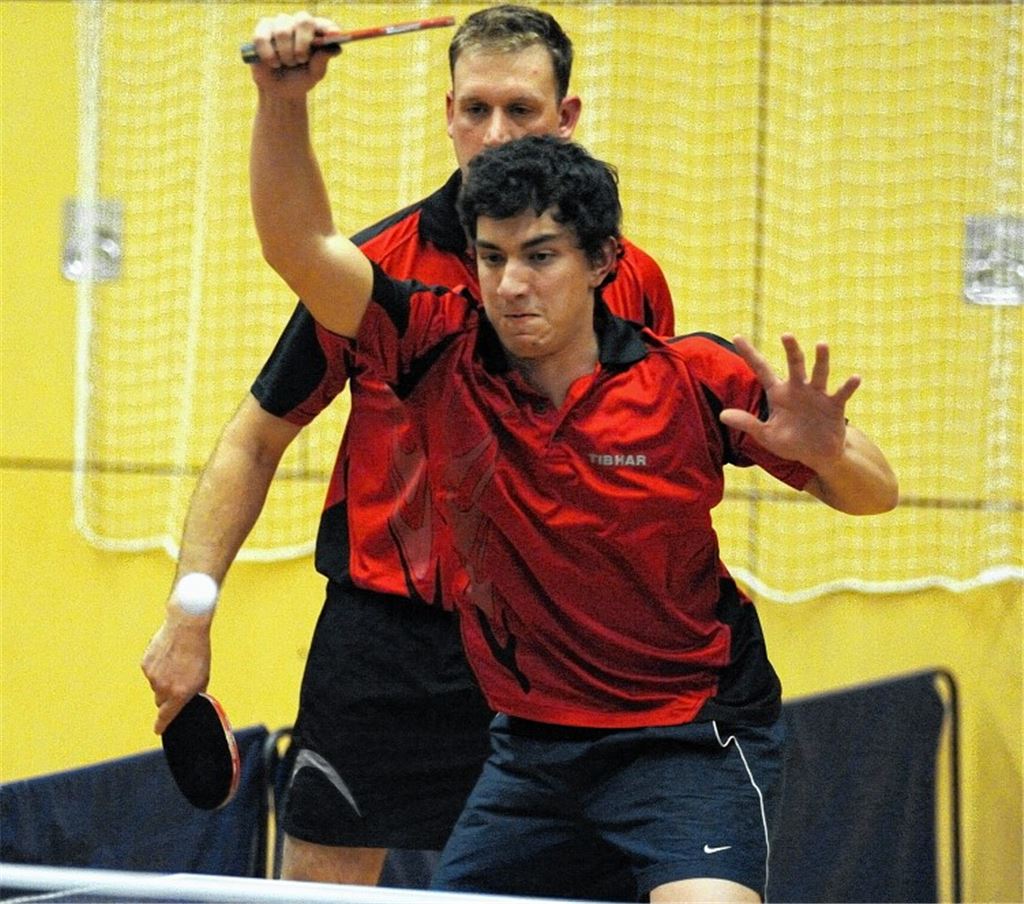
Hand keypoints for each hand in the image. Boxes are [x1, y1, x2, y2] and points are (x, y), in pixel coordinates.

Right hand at [140, 605, 212, 734]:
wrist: (186, 626)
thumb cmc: (198, 650)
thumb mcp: (203, 675)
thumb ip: (194, 692)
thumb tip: (187, 700)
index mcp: (180, 693)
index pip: (167, 716)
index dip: (162, 725)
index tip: (158, 730)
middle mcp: (164, 688)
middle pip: (161, 700)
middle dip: (167, 696)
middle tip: (177, 681)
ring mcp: (153, 676)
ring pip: (156, 684)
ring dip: (164, 677)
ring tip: (177, 661)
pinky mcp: (146, 664)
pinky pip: (151, 671)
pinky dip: (158, 666)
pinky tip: (168, 654)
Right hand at [248, 11, 340, 94]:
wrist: (280, 90)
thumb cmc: (300, 78)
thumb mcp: (314, 74)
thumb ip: (322, 60)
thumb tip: (335, 48)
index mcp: (316, 33)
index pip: (324, 24)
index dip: (329, 27)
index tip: (334, 35)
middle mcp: (298, 23)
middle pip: (303, 20)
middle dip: (303, 43)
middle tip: (300, 60)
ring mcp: (279, 24)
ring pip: (282, 31)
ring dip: (286, 53)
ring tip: (287, 64)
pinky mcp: (262, 29)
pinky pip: (263, 38)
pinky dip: (269, 55)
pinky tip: (273, 63)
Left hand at [719, 334, 859, 471]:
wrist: (817, 455)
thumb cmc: (790, 443)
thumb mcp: (766, 435)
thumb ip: (747, 423)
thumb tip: (722, 415)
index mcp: (778, 393)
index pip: (761, 369)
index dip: (749, 354)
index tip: (736, 337)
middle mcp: (798, 388)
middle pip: (794, 364)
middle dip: (791, 349)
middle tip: (786, 336)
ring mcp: (818, 395)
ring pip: (819, 373)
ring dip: (821, 359)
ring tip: (821, 344)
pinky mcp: (835, 405)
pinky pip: (842, 393)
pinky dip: (848, 386)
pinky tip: (854, 378)